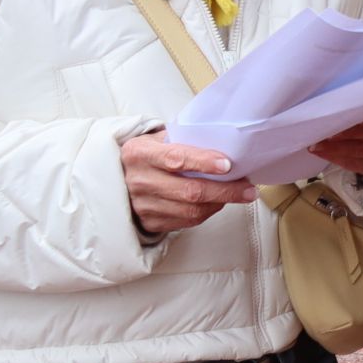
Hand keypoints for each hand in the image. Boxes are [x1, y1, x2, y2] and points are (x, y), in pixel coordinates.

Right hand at [122, 136, 254, 236]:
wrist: (113, 180)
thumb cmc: (145, 156)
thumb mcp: (155, 140)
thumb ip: (182, 140)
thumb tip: (223, 143)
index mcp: (139, 154)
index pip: (176, 159)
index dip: (203, 162)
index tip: (228, 164)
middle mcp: (138, 181)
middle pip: (190, 190)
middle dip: (225, 190)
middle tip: (249, 189)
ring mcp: (142, 205)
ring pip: (191, 209)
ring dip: (220, 202)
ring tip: (239, 194)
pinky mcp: (149, 223)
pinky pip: (186, 221)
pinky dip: (207, 212)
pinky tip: (218, 202)